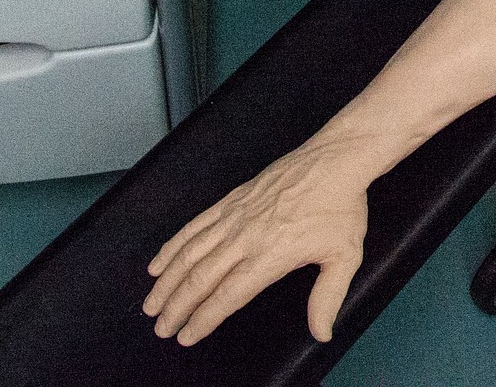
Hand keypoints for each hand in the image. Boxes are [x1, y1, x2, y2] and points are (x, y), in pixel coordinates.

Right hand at [143, 138, 371, 345]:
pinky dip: (172, 245)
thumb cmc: (340, 207)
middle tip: (161, 328)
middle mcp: (245, 237)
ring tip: (151, 304)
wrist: (335, 160)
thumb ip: (327, 298)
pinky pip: (194, 226)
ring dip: (166, 281)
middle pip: (200, 279)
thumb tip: (322, 332)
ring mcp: (234, 216)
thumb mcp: (344, 257)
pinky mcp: (231, 200)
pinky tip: (159, 262)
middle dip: (176, 307)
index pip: (227, 296)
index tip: (185, 336)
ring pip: (190, 253)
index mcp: (270, 256)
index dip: (203, 319)